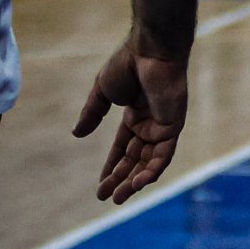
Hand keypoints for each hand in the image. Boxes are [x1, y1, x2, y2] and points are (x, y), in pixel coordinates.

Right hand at [74, 42, 188, 203]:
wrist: (149, 51)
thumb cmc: (127, 64)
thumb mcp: (102, 92)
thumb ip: (92, 113)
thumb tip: (77, 134)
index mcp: (135, 115)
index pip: (124, 148)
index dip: (112, 166)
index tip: (100, 185)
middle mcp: (150, 123)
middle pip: (135, 159)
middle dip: (120, 178)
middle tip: (105, 197)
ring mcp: (163, 125)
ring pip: (149, 161)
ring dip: (134, 180)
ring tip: (118, 197)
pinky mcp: (173, 125)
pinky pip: (163, 154)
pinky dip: (152, 170)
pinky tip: (138, 183)